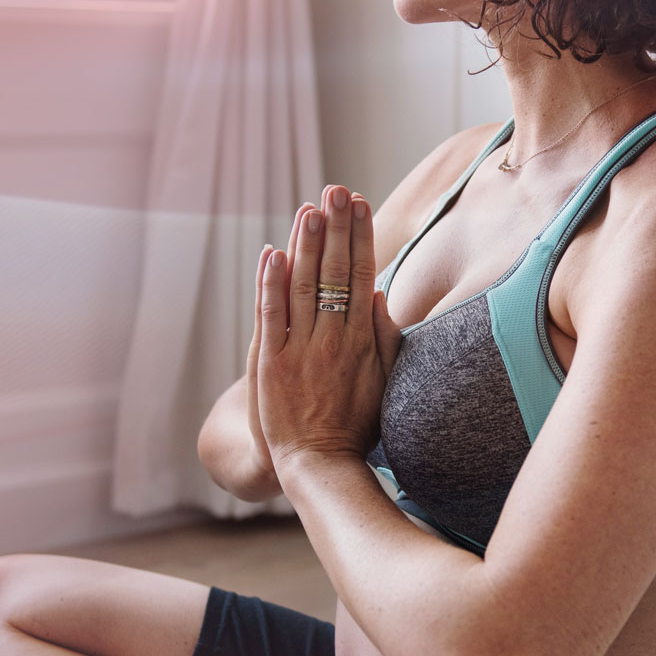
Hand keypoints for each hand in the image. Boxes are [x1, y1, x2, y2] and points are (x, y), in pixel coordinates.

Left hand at [257, 186, 401, 473]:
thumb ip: (385, 335)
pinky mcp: (271, 364)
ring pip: (304, 288)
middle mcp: (333, 340)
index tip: (360, 204)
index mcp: (362, 340)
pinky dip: (270, 285)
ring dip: (306, 246)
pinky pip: (271, 317)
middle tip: (336, 190)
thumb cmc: (357, 422)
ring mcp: (300, 350)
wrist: (317, 464)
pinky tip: (273, 254)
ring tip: (310, 209)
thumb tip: (379, 291)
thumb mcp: (385, 379)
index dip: (361, 237)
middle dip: (336, 229)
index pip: (363, 276)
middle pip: (335, 273)